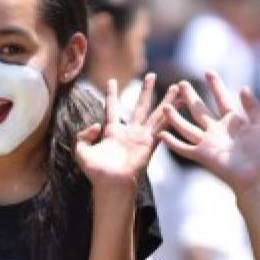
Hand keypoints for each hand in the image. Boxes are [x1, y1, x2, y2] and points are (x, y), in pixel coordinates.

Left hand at [74, 74, 170, 190]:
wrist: (111, 184)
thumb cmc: (96, 172)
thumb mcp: (80, 151)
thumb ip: (82, 135)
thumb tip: (96, 124)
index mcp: (112, 132)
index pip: (112, 108)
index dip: (111, 94)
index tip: (111, 80)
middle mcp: (129, 132)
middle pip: (139, 106)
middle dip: (146, 90)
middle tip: (151, 75)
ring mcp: (141, 137)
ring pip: (156, 114)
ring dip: (166, 100)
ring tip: (176, 87)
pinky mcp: (149, 144)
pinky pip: (161, 127)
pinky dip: (170, 117)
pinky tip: (179, 106)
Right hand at [159, 71, 259, 191]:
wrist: (256, 175)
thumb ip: (253, 106)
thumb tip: (243, 88)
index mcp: (233, 122)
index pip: (222, 99)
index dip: (215, 85)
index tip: (208, 72)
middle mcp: (217, 130)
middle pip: (199, 110)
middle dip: (190, 97)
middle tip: (182, 84)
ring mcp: (208, 142)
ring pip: (187, 127)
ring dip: (176, 117)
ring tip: (166, 105)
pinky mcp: (202, 155)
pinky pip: (183, 147)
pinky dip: (172, 142)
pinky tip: (162, 134)